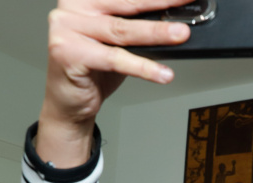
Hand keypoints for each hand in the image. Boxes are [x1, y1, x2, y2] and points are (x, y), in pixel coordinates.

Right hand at [36, 0, 191, 166]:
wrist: (70, 102)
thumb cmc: (94, 69)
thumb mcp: (119, 42)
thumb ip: (137, 27)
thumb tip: (174, 23)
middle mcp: (71, 8)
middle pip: (125, 5)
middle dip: (161, 5)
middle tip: (186, 3)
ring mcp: (66, 28)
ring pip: (121, 30)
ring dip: (156, 33)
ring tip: (180, 35)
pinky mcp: (67, 52)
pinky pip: (114, 59)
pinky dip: (142, 67)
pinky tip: (162, 73)